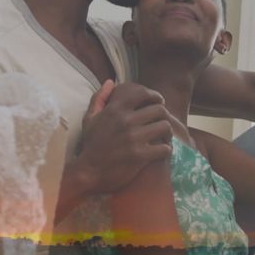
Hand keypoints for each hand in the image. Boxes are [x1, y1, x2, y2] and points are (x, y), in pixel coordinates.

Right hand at [74, 80, 174, 194]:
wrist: (88, 172)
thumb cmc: (90, 145)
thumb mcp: (90, 118)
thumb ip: (99, 98)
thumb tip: (111, 82)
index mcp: (115, 110)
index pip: (142, 93)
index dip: (154, 96)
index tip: (158, 101)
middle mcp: (125, 121)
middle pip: (159, 110)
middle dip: (163, 115)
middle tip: (161, 121)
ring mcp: (134, 138)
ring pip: (164, 127)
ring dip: (167, 132)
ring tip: (164, 137)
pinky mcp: (139, 156)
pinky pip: (164, 148)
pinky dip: (166, 149)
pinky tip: (161, 151)